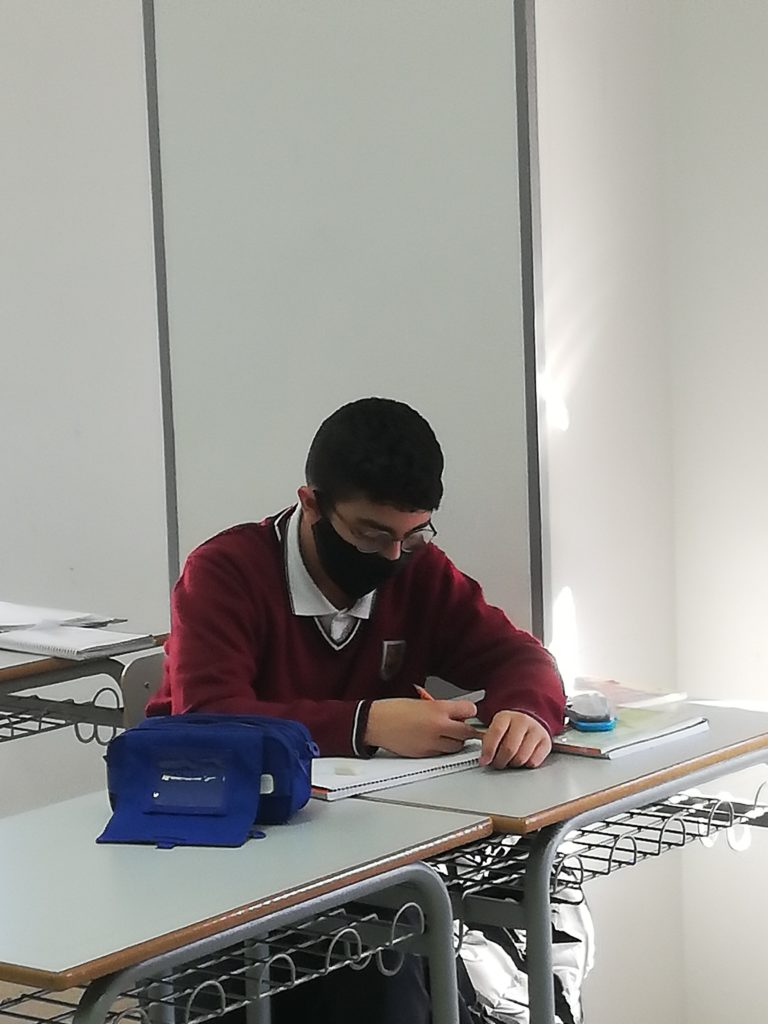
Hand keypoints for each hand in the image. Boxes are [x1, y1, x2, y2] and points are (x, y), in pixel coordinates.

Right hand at [364, 698, 480, 756]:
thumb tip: (456, 713)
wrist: (376, 722)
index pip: (470, 711)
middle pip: (467, 732)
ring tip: (446, 734)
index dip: (469, 712)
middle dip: (466, 729)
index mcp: (438, 709)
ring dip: (455, 741)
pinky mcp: (425, 754)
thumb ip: (441, 708)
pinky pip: (442, 753)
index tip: (467, 712)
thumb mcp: (422, 702)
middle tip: (461, 726)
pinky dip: (442, 749)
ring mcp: (432, 742)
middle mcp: (438, 726)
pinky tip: (434, 741)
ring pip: (457, 746)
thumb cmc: (394, 710)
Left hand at [480, 711, 550, 768]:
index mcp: (506, 716)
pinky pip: (533, 762)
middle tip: (497, 763)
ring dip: (513, 764)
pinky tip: (523, 759)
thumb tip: (484, 759)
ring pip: (521, 757)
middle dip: (500, 761)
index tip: (484, 761)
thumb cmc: (510, 728)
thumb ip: (489, 741)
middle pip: (509, 748)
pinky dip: (526, 765)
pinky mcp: (546, 742)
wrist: (531, 721)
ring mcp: (536, 730)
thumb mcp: (497, 728)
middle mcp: (522, 721)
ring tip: (510, 760)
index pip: (496, 732)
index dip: (489, 749)